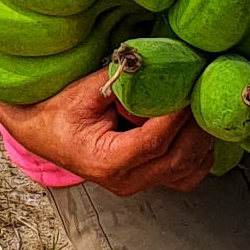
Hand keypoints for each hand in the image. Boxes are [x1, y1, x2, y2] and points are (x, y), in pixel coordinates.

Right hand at [0, 47, 213, 195]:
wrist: (43, 133)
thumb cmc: (60, 111)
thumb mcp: (84, 92)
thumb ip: (121, 82)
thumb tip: (156, 64)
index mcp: (106, 162)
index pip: (153, 141)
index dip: (177, 115)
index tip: (191, 88)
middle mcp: (125, 181)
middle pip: (178, 159)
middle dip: (198, 126)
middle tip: (206, 93)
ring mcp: (138, 185)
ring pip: (187, 170)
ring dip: (201, 139)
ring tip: (202, 106)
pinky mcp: (147, 180)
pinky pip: (185, 174)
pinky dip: (197, 152)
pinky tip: (194, 126)